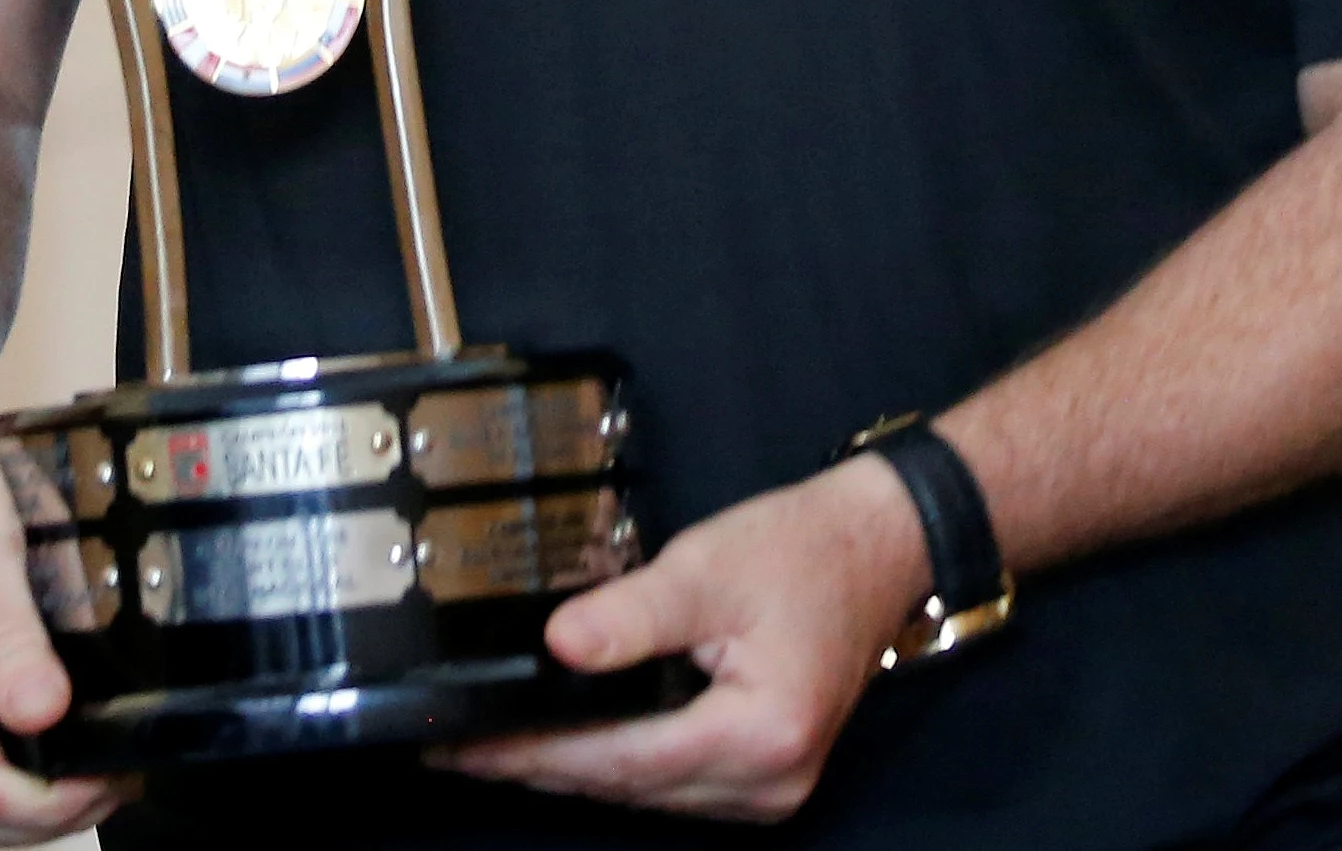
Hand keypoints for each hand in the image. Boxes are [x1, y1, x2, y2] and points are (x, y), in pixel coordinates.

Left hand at [434, 456, 933, 820]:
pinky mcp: (766, 779)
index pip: (623, 759)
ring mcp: (772, 789)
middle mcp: (770, 780)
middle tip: (461, 748)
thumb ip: (630, 614)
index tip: (468, 746)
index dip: (538, 754)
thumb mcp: (710, 566)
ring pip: (646, 794)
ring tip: (500, 746)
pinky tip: (573, 744)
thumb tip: (555, 648)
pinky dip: (622, 765)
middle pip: (629, 787)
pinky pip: (673, 785)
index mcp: (762, 732)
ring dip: (577, 771)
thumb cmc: (807, 550)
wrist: (880, 547)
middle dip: (543, 766)